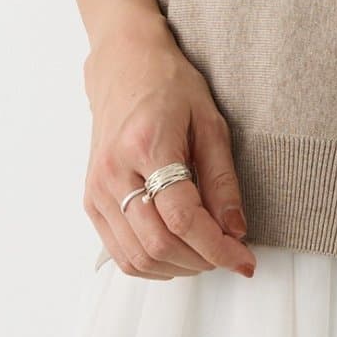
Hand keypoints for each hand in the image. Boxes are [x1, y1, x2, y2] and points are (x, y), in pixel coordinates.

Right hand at [80, 13, 255, 280]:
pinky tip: (178, 252)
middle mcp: (113, 172)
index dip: (217, 247)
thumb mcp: (211, 124)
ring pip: (136, 257)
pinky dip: (152, 264)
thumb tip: (235, 230)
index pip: (182, 218)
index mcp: (147, 146)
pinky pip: (120, 252)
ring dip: (178, 268)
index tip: (244, 260)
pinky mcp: (91, 201)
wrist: (124, 68)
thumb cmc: (170, 88)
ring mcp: (97, 189)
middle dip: (202, 261)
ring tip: (206, 254)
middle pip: (158, 244)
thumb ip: (222, 180)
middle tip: (230, 255)